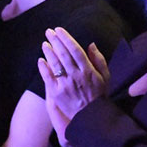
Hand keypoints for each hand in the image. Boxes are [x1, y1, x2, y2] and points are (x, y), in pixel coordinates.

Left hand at [37, 27, 110, 146]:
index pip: (75, 50)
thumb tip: (91, 44)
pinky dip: (43, 68)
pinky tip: (41, 60)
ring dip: (48, 52)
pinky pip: (48, 78)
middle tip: (49, 32)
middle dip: (55, 41)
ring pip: (55, 64)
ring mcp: (65, 85)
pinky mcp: (56, 94)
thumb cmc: (99, 95)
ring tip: (45, 43)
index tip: (59, 30)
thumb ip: (99, 59)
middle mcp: (76, 76)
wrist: (91, 117)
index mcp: (88, 70)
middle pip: (63, 54)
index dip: (66, 38)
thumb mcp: (105, 77)